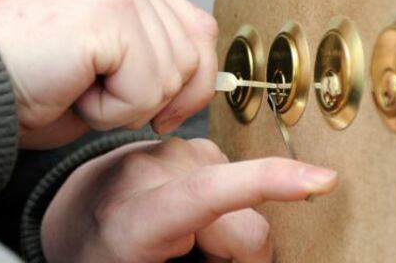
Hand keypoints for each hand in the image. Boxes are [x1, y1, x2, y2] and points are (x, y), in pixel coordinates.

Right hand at [0, 0, 216, 148]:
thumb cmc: (22, 81)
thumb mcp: (104, 59)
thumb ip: (151, 48)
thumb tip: (209, 75)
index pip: (194, 27)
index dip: (181, 82)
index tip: (144, 106)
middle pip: (195, 50)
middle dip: (154, 96)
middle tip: (90, 91)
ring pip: (174, 73)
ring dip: (126, 104)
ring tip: (72, 84)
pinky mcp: (108, 8)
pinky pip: (146, 88)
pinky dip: (110, 111)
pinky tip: (68, 87)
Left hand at [41, 138, 338, 261]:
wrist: (75, 220)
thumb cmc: (105, 259)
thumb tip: (250, 251)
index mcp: (132, 219)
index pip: (205, 196)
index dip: (266, 184)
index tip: (320, 180)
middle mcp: (152, 173)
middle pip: (248, 228)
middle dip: (241, 262)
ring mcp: (170, 152)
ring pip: (248, 205)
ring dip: (231, 233)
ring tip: (184, 243)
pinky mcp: (189, 145)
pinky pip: (237, 183)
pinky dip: (227, 209)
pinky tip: (193, 217)